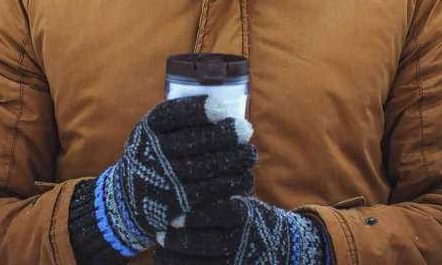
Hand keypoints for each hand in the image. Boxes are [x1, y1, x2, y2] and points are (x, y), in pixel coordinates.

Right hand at [93, 96, 256, 254]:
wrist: (127, 198)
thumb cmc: (153, 152)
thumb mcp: (155, 130)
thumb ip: (181, 119)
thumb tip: (225, 105)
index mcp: (149, 128)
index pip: (174, 114)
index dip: (199, 111)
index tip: (222, 108)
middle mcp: (153, 153)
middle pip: (194, 141)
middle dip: (224, 135)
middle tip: (246, 130)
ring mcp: (162, 181)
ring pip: (205, 169)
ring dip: (233, 161)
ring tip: (249, 155)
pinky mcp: (174, 206)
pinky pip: (207, 196)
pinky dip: (229, 187)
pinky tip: (243, 179)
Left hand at [153, 196, 328, 264]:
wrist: (282, 246)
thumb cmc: (249, 216)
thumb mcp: (239, 200)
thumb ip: (214, 194)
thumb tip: (173, 185)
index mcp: (242, 213)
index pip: (210, 214)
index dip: (188, 217)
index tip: (170, 215)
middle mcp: (242, 239)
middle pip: (201, 243)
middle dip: (176, 240)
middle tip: (158, 234)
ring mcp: (239, 261)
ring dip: (174, 259)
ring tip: (159, 251)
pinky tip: (169, 263)